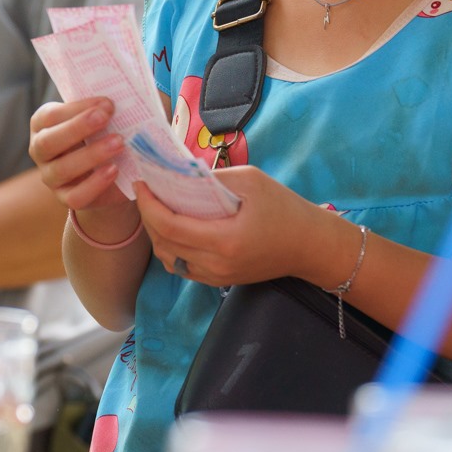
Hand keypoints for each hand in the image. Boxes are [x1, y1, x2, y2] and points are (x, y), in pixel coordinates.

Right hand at [28, 98, 128, 212]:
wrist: (107, 169)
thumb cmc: (100, 132)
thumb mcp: (98, 117)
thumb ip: (102, 109)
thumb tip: (125, 99)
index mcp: (42, 124)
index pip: (51, 116)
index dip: (77, 108)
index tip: (106, 103)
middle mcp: (39, 150)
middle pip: (48, 142)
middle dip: (78, 128)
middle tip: (106, 116)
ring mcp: (50, 177)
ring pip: (62, 169)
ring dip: (91, 155)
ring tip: (119, 143)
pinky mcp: (65, 198)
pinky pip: (76, 196)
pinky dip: (95, 184)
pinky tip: (114, 170)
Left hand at [136, 167, 332, 286]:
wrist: (310, 247)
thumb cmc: (285, 209)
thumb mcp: (252, 181)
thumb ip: (214, 178)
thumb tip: (180, 171)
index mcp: (224, 240)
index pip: (169, 226)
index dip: (148, 205)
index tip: (142, 183)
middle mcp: (216, 264)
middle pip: (163, 244)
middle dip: (147, 216)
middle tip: (146, 191)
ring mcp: (216, 276)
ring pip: (168, 258)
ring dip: (156, 233)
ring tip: (157, 207)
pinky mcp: (219, 280)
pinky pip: (182, 267)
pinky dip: (170, 247)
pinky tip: (173, 227)